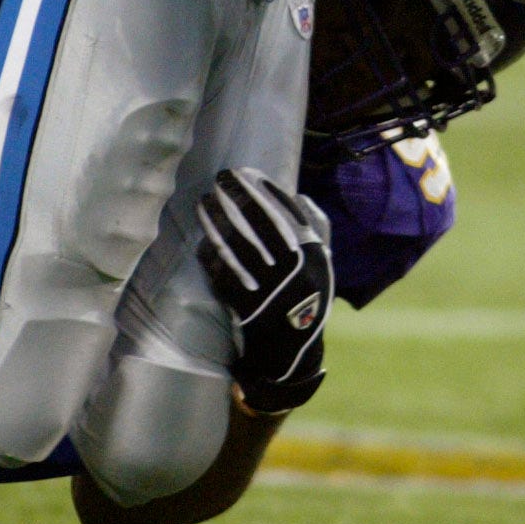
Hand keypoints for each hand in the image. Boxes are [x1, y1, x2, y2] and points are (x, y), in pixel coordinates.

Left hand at [196, 168, 332, 411]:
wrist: (292, 350)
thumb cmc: (307, 300)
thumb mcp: (323, 266)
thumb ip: (317, 230)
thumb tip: (299, 197)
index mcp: (312, 255)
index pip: (287, 212)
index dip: (264, 190)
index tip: (245, 172)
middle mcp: (292, 269)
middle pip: (259, 223)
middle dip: (237, 196)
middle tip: (219, 177)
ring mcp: (268, 288)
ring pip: (237, 246)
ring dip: (217, 221)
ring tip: (203, 201)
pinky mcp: (247, 306)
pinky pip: (224, 276)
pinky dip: (211, 258)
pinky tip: (201, 242)